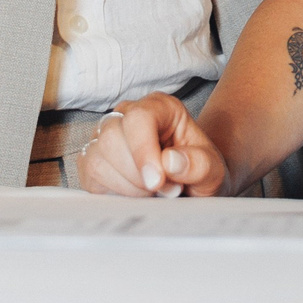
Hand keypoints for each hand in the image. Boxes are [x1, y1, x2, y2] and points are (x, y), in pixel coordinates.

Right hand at [77, 92, 227, 197]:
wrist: (190, 185)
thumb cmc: (199, 171)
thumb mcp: (213, 170)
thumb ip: (199, 164)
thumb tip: (170, 161)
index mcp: (160, 107)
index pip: (139, 118)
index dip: (143, 151)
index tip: (157, 181)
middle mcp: (128, 115)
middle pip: (112, 138)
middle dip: (137, 174)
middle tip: (164, 190)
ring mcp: (105, 136)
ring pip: (97, 159)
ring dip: (126, 186)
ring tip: (152, 193)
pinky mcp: (92, 159)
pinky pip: (89, 176)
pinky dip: (112, 192)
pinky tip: (133, 195)